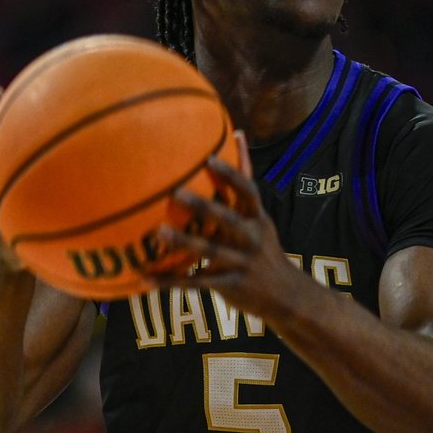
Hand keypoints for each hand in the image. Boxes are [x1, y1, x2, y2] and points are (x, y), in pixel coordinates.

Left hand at [146, 131, 303, 317]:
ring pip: (210, 251)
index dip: (231, 175)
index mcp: (257, 219)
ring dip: (184, 242)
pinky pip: (197, 283)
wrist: (286, 296)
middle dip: (204, 207)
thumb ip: (242, 187)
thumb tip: (237, 136)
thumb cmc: (263, 248)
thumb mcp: (259, 219)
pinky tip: (146, 278)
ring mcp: (241, 263)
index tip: (209, 159)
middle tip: (176, 193)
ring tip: (159, 232)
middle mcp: (251, 238)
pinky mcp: (230, 286)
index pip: (248, 192)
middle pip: (227, 220)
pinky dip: (171, 281)